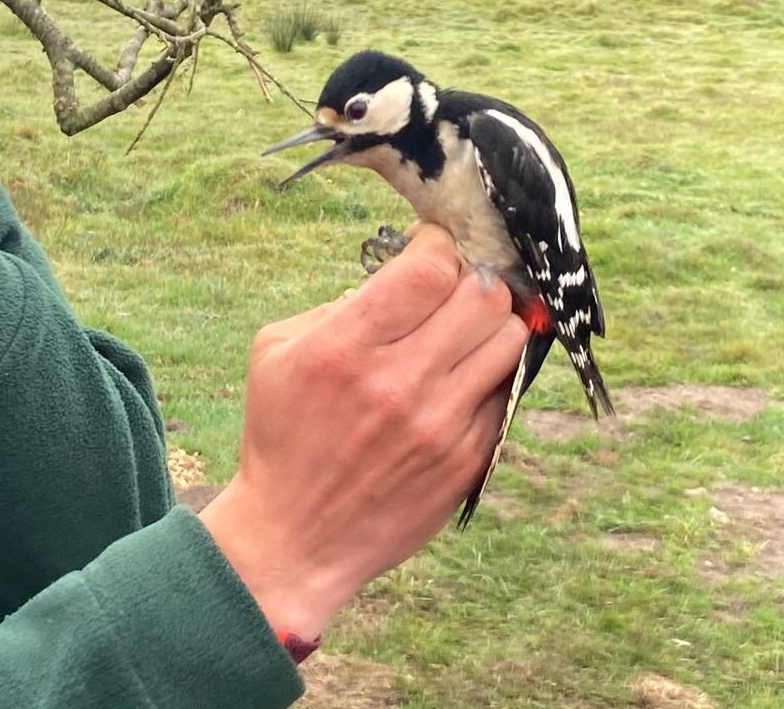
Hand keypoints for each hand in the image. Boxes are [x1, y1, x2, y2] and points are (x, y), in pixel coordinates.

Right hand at [200, 224, 529, 639]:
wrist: (296, 537)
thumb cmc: (282, 436)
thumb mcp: (275, 353)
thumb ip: (337, 305)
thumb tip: (398, 279)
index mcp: (346, 348)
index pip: (430, 268)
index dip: (437, 246)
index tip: (429, 249)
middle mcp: (400, 383)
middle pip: (482, 295)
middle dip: (470, 279)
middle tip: (450, 290)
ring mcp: (441, 425)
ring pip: (508, 338)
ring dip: (489, 324)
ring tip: (460, 333)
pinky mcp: (467, 459)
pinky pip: (505, 390)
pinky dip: (486, 374)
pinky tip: (456, 381)